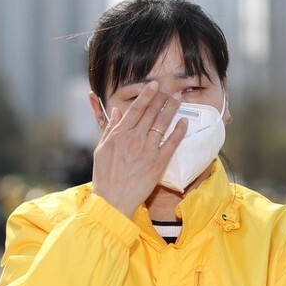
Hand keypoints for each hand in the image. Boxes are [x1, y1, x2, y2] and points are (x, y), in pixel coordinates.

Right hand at [92, 81, 187, 217]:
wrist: (113, 200)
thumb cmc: (104, 176)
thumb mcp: (101, 149)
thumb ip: (110, 129)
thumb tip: (117, 112)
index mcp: (119, 134)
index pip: (136, 109)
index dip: (147, 95)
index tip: (154, 85)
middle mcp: (134, 139)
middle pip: (151, 113)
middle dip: (161, 98)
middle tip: (170, 88)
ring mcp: (147, 150)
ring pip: (162, 124)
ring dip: (171, 109)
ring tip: (178, 98)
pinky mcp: (158, 163)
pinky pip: (171, 143)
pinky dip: (178, 131)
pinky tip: (184, 122)